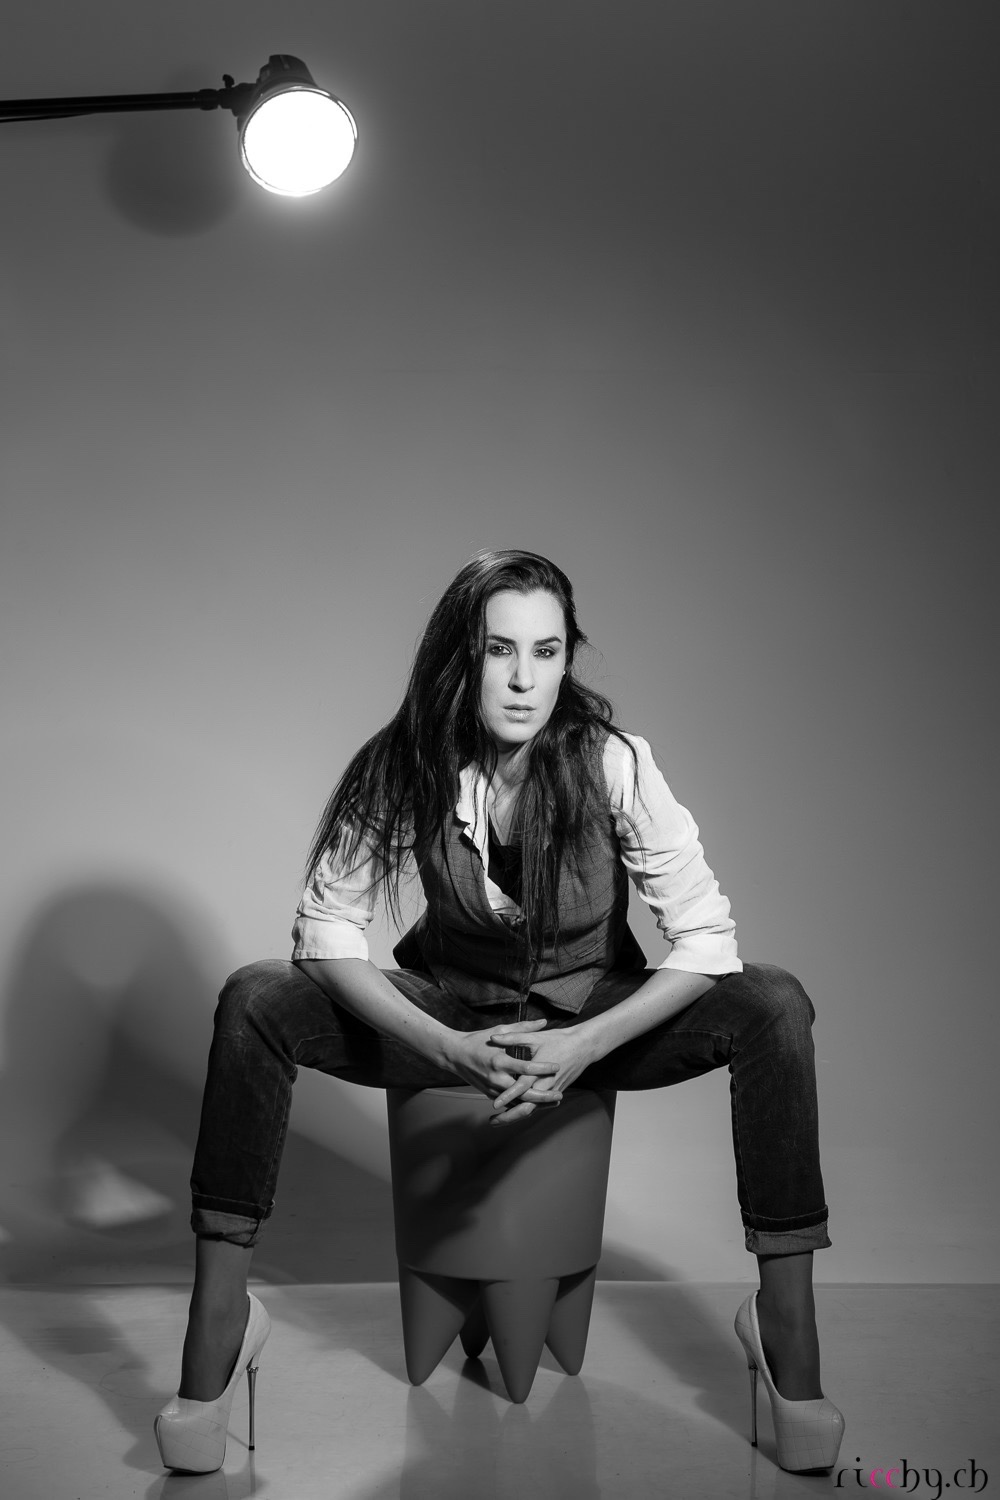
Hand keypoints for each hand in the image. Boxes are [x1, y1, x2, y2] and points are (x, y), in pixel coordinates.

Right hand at [443, 1020, 560, 1116]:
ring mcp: (492, 1089)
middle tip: (560, 1095)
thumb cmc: (478, 1040)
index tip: (558, 1066)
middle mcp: (496, 1078)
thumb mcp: (500, 1031)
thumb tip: (544, 1021)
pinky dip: (523, 1104)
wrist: (454, 1055)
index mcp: (500, 1060)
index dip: (543, 1068)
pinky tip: (537, 1104)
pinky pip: (509, 1103)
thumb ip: (523, 1028)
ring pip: (517, 1102)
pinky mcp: (489, 1094)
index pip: (527, 1068)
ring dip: (536, 1103)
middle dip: (543, 1096)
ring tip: (553, 1102)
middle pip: (524, 1092)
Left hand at [485, 1022, 599, 1125]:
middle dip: (510, 1116)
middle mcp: (545, 1084)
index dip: (508, 1096)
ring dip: (517, 1116)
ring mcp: (552, 1090)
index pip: (521, 1087)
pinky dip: (528, 1110)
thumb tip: (493, 1037)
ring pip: (533, 1109)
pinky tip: (516, 1113)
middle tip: (493, 1122)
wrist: (584, 1046)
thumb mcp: (535, 1037)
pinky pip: (540, 1105)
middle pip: (527, 1106)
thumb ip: (513, 1038)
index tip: (495, 1104)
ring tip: (500, 1121)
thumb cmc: (559, 1039)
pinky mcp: (556, 1091)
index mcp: (538, 1070)